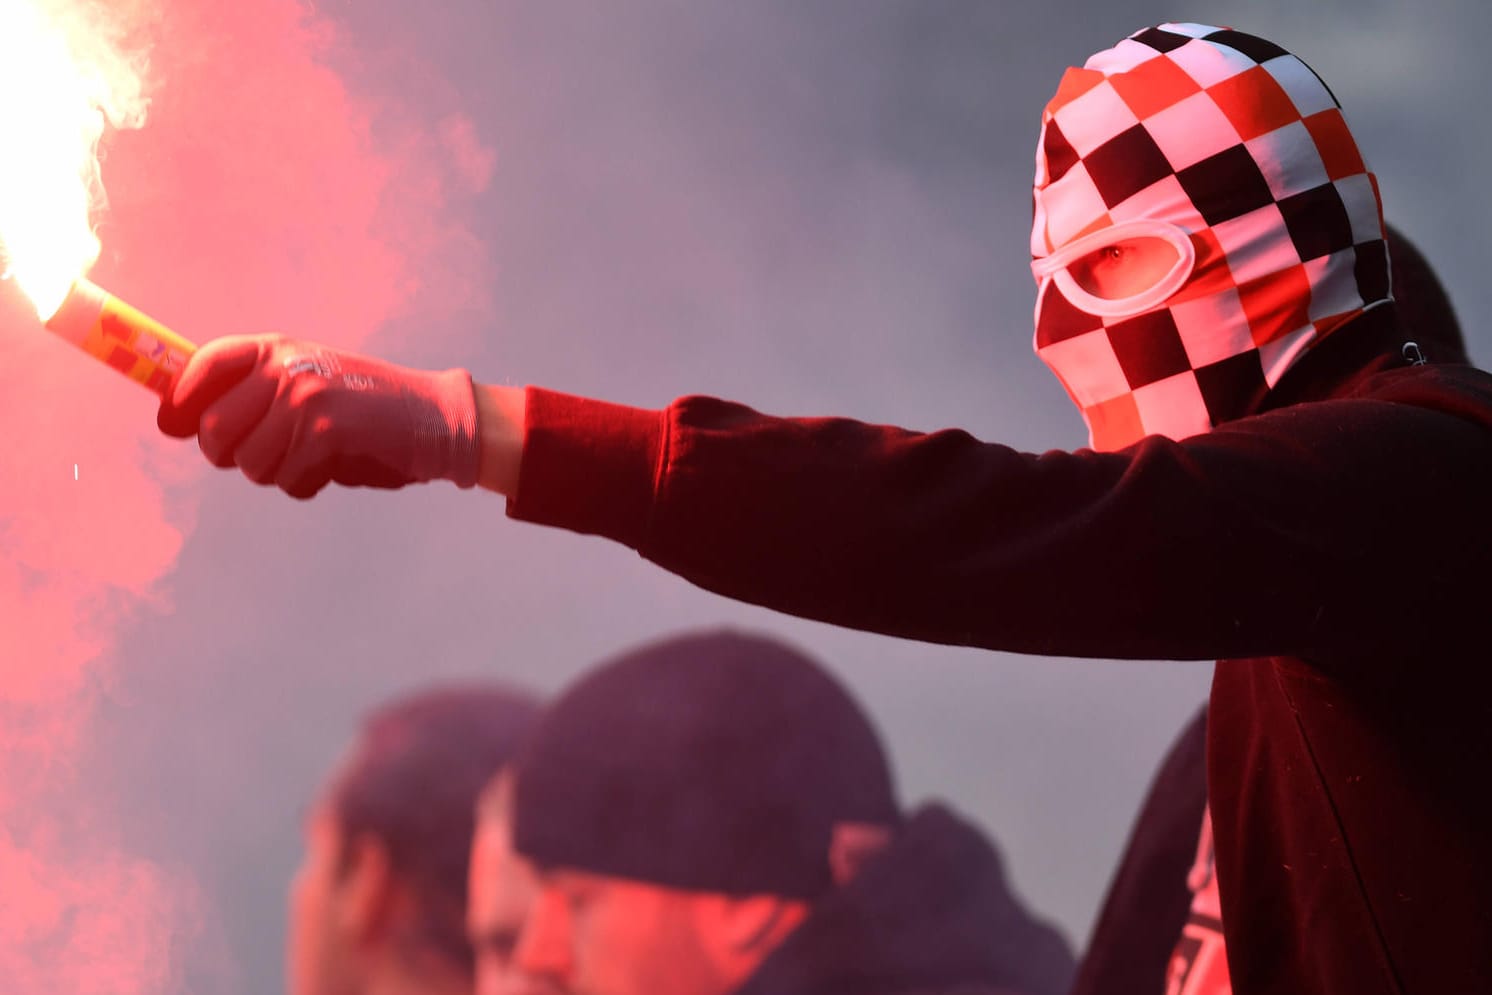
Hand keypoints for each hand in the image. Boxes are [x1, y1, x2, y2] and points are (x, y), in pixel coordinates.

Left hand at [158, 334, 479, 498]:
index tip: (172, 425)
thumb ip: (252, 392)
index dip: (178, 399)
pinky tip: (334, 466)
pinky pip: (287, 481)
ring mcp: (306, 399)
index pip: (203, 364)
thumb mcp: (308, 379)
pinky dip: (308, 485)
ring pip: (248, 464)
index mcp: (278, 349)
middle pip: (213, 430)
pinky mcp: (326, 433)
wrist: (435, 418)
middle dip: (231, 456)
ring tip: (311, 456)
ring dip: (276, 473)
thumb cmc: (366, 407)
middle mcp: (286, 368)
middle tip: (264, 456)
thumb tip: (174, 419)